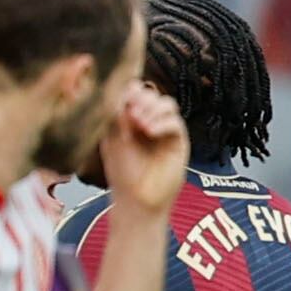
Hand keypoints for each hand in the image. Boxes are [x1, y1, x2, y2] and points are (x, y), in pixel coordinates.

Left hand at [101, 83, 188, 222]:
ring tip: (139, 124)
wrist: (137, 200)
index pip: (134, 92)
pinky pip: (176, 122)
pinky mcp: (178, 141)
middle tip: (130, 113)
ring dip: (152, 108)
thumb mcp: (112, 140)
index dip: (129, 91)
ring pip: (167, 104)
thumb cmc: (122, 172)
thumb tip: (122, 92)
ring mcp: (165, 130)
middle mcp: (149, 120)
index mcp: (130, 118)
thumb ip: (116, 117)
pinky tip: (149, 132)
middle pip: (152, 93)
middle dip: (141, 98)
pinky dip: (162, 123)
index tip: (121, 99)